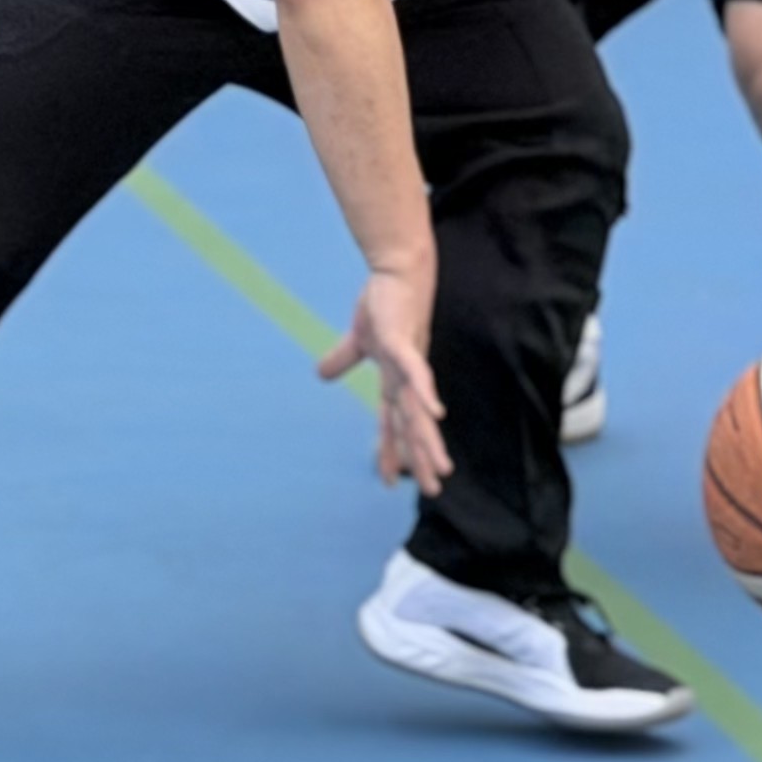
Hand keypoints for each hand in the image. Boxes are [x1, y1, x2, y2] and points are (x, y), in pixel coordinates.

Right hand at [315, 260, 448, 494]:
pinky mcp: (403, 344)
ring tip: (440, 467)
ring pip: (418, 409)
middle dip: (423, 457)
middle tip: (434, 490)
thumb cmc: (384, 303)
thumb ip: (343, 359)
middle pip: (414, 425)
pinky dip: (426, 395)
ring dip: (428, 438)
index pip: (393, 424)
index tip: (393, 483)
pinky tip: (437, 414)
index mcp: (394, 380)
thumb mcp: (358, 339)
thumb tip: (321, 375)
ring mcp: (408, 362)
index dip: (393, 453)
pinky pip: (416, 374)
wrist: (397, 271)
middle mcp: (406, 378)